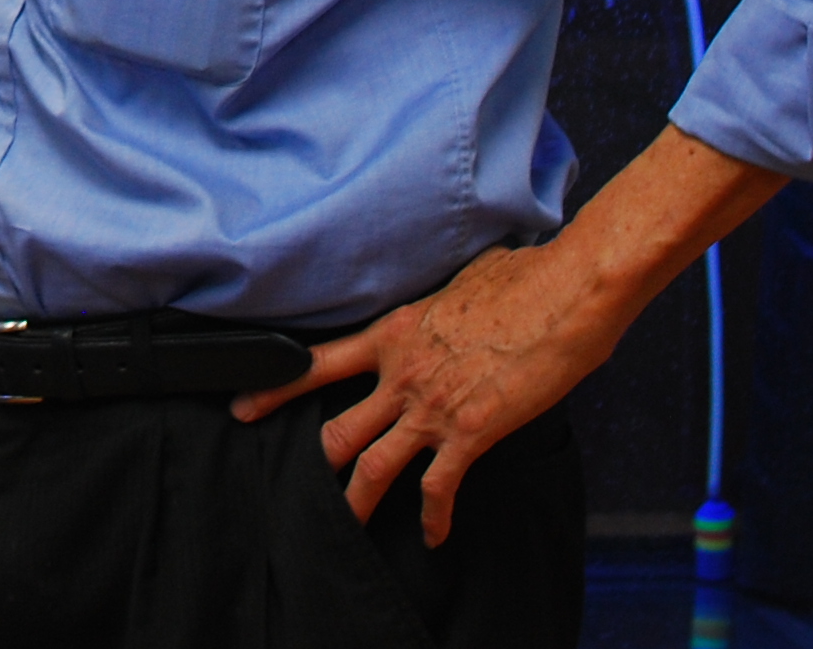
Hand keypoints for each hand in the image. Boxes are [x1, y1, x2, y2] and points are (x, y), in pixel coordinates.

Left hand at [230, 243, 615, 544]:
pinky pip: (436, 486)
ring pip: (374, 467)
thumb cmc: (523, 278)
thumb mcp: (459, 279)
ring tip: (352, 525)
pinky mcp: (470, 433)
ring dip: (358, 503)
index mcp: (392, 332)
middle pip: (337, 429)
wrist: (567, 293)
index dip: (275, 388)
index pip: (316, 363)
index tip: (245, 405)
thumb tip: (445, 298)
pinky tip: (433, 534)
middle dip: (315, 463)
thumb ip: (437, 301)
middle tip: (296, 485)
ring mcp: (432, 407)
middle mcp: (401, 373)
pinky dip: (432, 517)